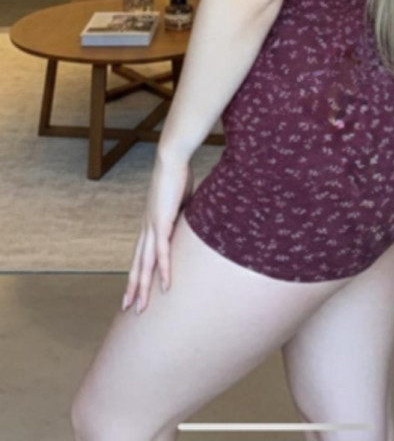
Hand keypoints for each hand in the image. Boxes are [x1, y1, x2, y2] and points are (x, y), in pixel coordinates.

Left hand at [122, 150, 192, 313]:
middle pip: (137, 264)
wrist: (171, 158)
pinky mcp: (162, 222)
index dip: (137, 273)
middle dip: (133, 288)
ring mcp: (152, 226)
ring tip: (140, 307)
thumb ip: (183, 216)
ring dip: (142, 287)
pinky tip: (165, 286)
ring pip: (145, 264)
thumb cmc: (177, 176)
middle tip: (128, 308)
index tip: (134, 289)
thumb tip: (192, 223)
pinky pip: (162, 251)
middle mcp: (146, 228)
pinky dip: (163, 270)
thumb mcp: (181, 203)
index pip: (140, 254)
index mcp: (150, 223)